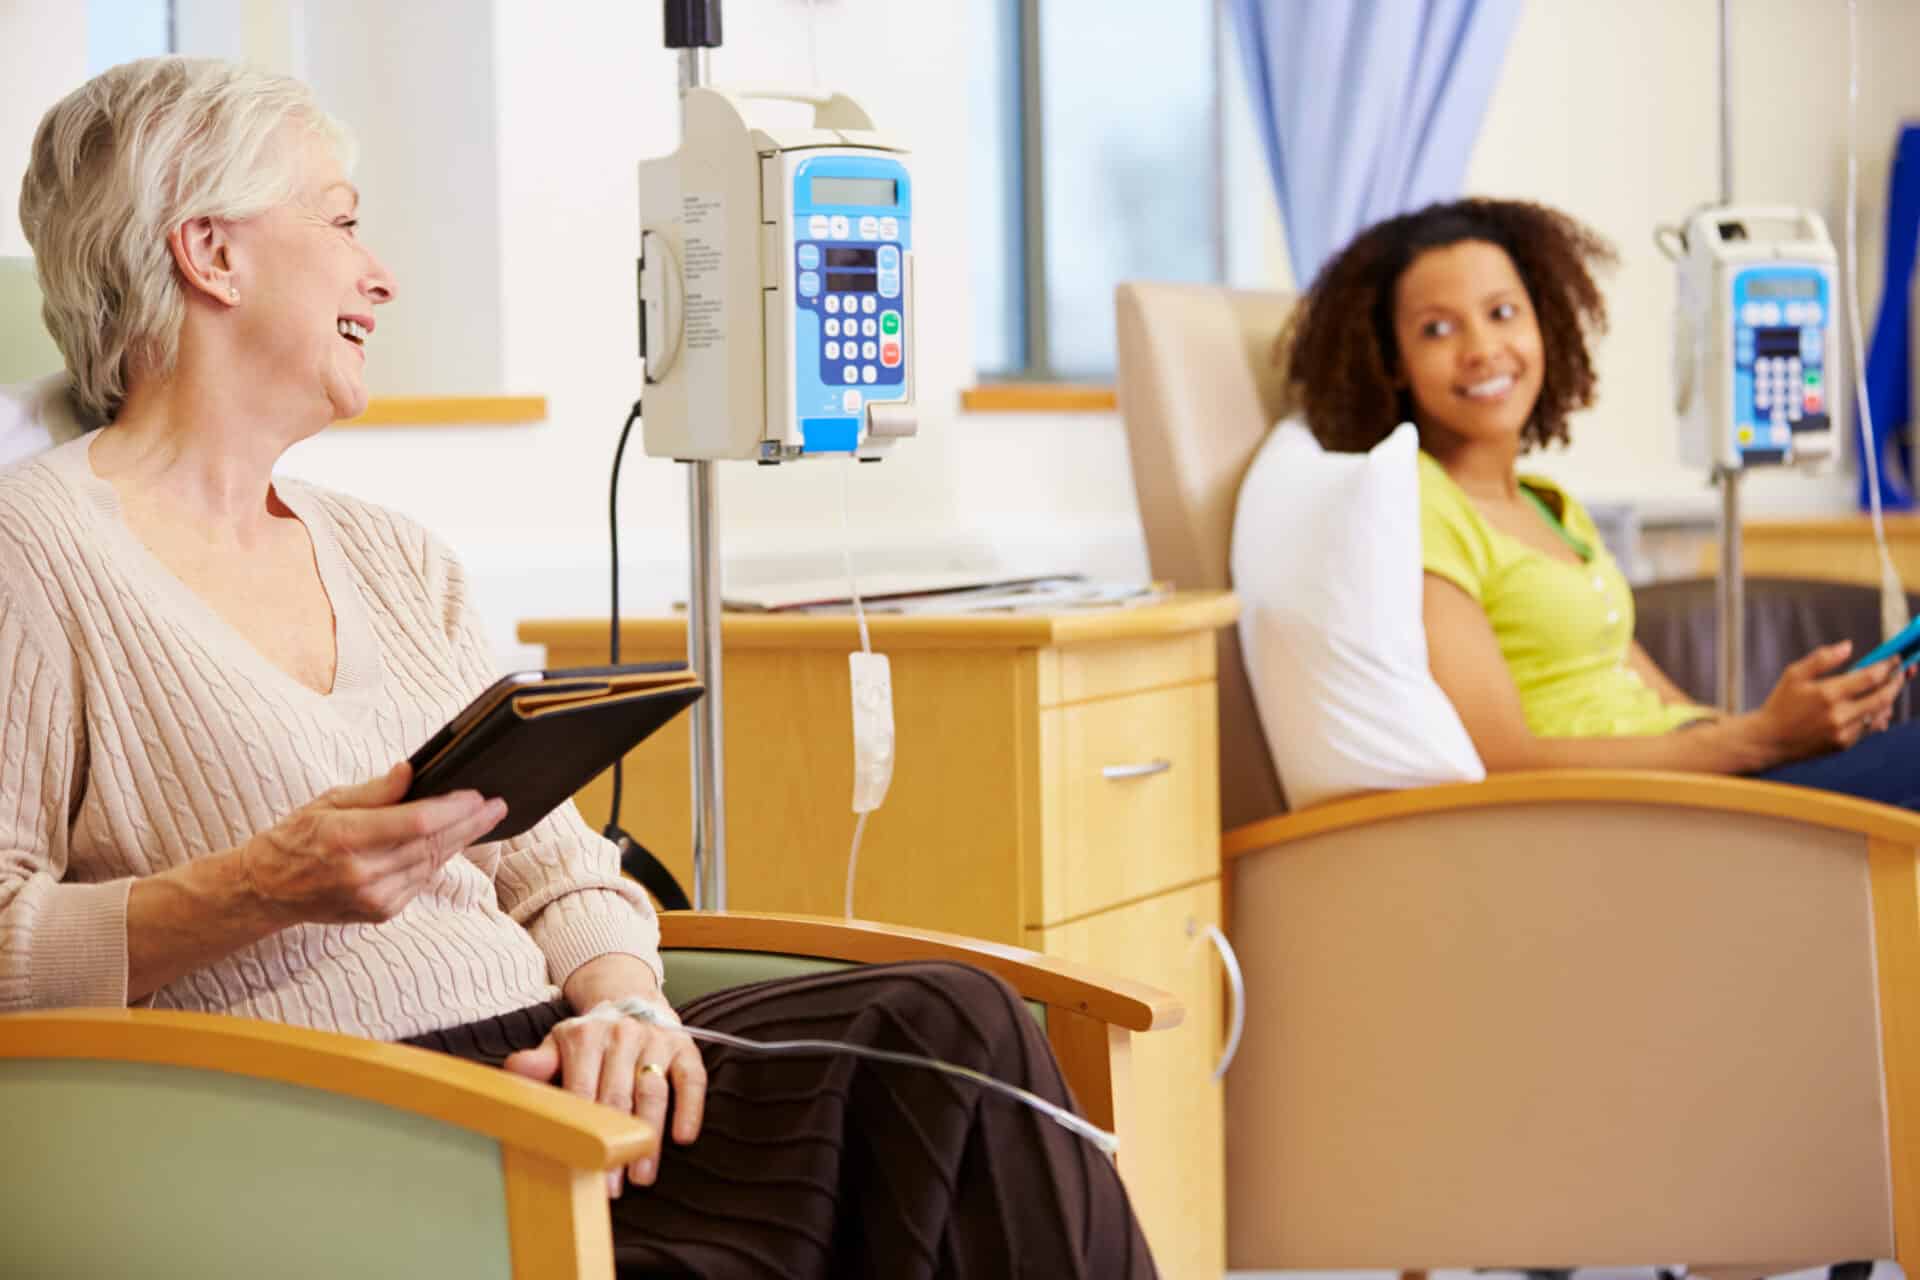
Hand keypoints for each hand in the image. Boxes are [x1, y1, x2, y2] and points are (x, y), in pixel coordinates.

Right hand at [239, 761, 505, 925]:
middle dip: (471, 824)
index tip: (478, 795)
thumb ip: (374, 790)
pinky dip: (437, 860)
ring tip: (483, 819)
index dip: (453, 809)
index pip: (416, 823)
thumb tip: (410, 771)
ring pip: (432, 864)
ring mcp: (373, 898)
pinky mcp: (381, 912)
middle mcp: (362, 873)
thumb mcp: (328, 801)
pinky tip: (451, 843)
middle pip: (432, 844)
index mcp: (345, 839)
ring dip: (460, 841)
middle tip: (499, 806)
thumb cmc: (296, 837)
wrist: (267, 890)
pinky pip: (421, 881)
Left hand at [504, 957, 705, 1196]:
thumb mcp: (559, 1046)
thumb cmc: (591, 1039)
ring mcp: (655, 1040)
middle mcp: (622, 1035)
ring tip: (642, 1175)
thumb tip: (516, 1068)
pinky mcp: (683, 1047)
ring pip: (653, 1092)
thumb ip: (539, 1062)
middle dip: (615, 1144)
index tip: (582, 1167)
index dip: (584, 1132)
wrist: (630, 1002)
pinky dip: (689, 1108)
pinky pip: (691, 1079)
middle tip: (611, 1186)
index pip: (582, 1091)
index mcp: (586, 1037)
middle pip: (618, 1097)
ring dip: (649, 1137)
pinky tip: (683, 1137)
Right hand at [1748, 641, 1905, 763]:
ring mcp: (1843, 732)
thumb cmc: (1781, 703)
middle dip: (1896, 683)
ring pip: (1879, 714)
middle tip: (1901, 673)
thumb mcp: (1793, 674)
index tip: (1895, 659)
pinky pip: (1868, 729)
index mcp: (1827, 693)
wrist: (1769, 740)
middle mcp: (1839, 714)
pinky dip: (1876, 716)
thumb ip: (1822, 659)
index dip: (1888, 666)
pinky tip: (1875, 708)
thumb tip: (1848, 646)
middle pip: (1883, 697)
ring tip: (1889, 689)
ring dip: (1888, 700)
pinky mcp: (1844, 745)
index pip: (1870, 677)